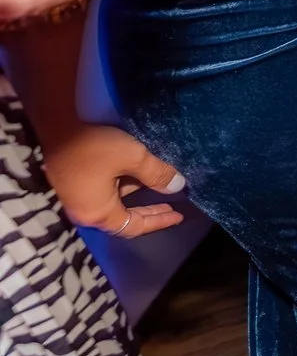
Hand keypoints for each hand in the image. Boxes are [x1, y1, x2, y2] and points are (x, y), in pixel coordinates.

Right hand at [39, 121, 184, 239]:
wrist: (57, 129)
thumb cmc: (95, 148)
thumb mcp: (133, 158)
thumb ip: (157, 174)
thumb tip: (178, 187)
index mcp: (99, 214)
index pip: (134, 227)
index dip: (158, 222)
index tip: (179, 216)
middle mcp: (87, 213)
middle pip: (125, 219)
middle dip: (150, 213)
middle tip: (173, 207)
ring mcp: (80, 200)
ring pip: (117, 203)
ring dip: (139, 198)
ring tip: (161, 187)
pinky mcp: (77, 186)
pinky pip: (107, 193)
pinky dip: (126, 188)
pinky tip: (140, 177)